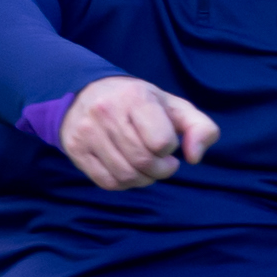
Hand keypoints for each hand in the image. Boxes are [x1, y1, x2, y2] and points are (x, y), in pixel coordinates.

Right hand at [57, 76, 217, 190]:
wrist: (88, 93)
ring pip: (125, 175)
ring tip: (146, 168)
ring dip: (144, 179)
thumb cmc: (138, 103)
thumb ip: (200, 127)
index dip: (170, 147)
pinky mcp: (76, 149)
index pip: (161, 141)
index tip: (166, 141)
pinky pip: (107, 182)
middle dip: (160, 170)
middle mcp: (106, 112)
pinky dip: (124, 184)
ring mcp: (87, 132)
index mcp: (134, 97)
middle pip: (143, 161)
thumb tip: (194, 158)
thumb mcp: (173, 106)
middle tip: (162, 163)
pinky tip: (128, 170)